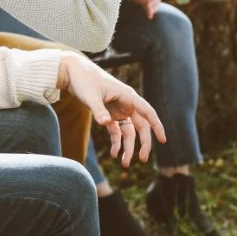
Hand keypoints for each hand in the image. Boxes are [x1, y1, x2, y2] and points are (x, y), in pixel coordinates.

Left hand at [56, 51, 166, 167]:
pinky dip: (116, 142)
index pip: (147, 112)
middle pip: (141, 126)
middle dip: (143, 143)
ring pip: (129, 131)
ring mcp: (118, 109)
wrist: (73, 72)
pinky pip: (116, 131)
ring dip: (128, 147)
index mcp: (128, 96)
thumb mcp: (91, 96)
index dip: (157, 126)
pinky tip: (113, 153)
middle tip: (142, 159)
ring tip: (124, 163)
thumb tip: (107, 124)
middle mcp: (126, 103)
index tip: (163, 140)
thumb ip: (99, 110)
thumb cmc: (84, 80)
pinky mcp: (109, 114)